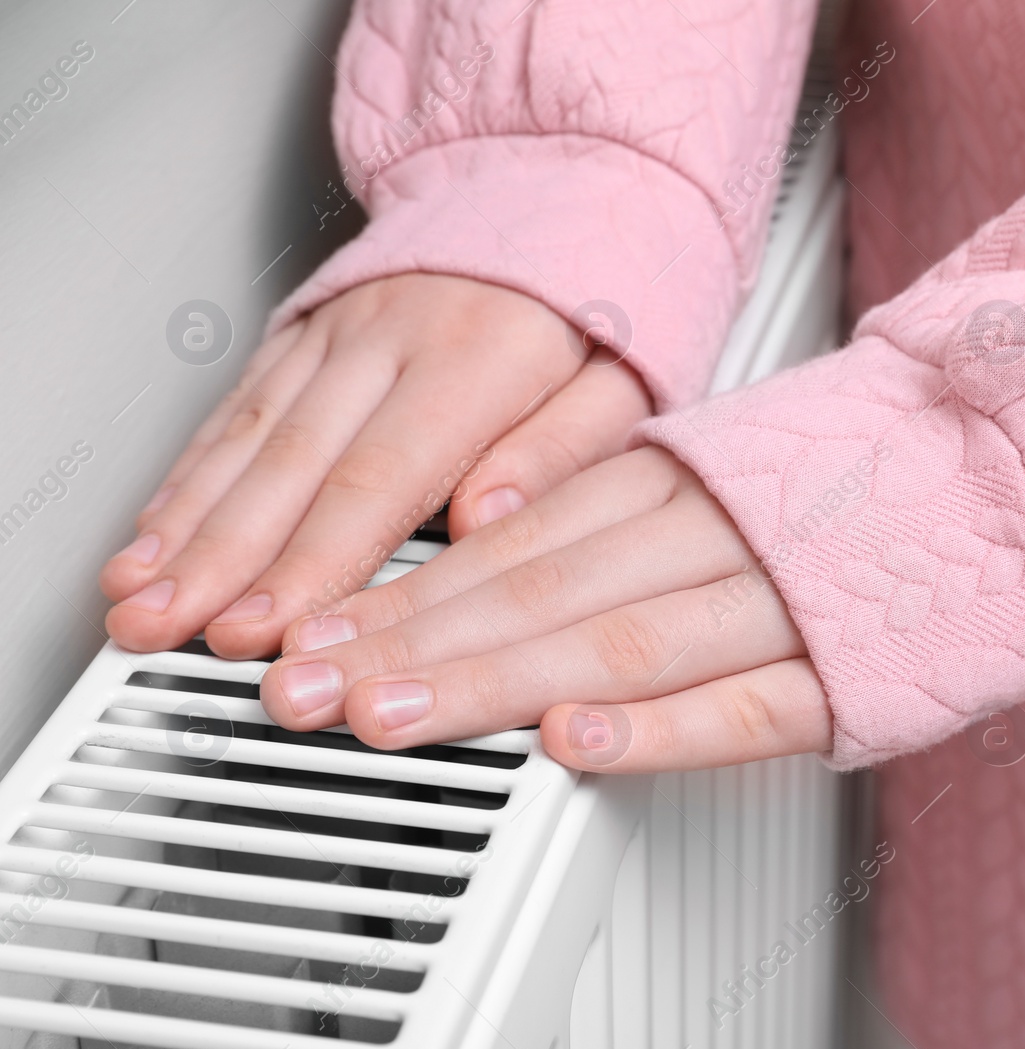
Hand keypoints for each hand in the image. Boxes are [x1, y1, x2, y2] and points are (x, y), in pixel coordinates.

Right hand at [101, 273, 651, 657]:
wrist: (562, 182)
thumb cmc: (601, 294)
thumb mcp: (626, 374)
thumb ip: (563, 449)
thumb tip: (489, 520)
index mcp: (478, 358)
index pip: (382, 478)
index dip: (316, 561)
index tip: (273, 630)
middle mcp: (392, 338)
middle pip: (293, 463)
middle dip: (224, 559)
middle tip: (169, 630)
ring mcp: (340, 329)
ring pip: (249, 433)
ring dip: (185, 523)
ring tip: (138, 596)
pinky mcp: (309, 328)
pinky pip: (239, 404)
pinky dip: (190, 473)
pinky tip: (156, 529)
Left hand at [257, 447, 832, 772]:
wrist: (1009, 461)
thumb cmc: (857, 478)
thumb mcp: (720, 464)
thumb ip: (614, 508)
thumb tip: (490, 546)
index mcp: (674, 482)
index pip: (515, 544)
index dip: (408, 597)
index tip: (321, 639)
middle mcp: (709, 530)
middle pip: (539, 590)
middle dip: (413, 646)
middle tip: (309, 690)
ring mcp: (777, 599)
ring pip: (618, 638)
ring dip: (498, 678)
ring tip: (398, 717)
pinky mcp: (845, 670)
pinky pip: (745, 703)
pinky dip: (658, 725)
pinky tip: (579, 743)